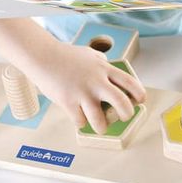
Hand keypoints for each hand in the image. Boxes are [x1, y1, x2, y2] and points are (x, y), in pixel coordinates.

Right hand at [28, 42, 145, 132]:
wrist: (42, 56)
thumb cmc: (64, 55)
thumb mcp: (89, 55)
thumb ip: (102, 64)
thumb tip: (111, 71)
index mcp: (104, 69)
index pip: (130, 82)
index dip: (139, 94)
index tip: (140, 101)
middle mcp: (96, 81)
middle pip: (122, 103)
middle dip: (127, 114)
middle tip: (123, 117)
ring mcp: (82, 93)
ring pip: (100, 120)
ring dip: (102, 127)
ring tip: (101, 127)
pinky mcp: (68, 102)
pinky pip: (80, 122)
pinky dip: (81, 122)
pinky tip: (78, 116)